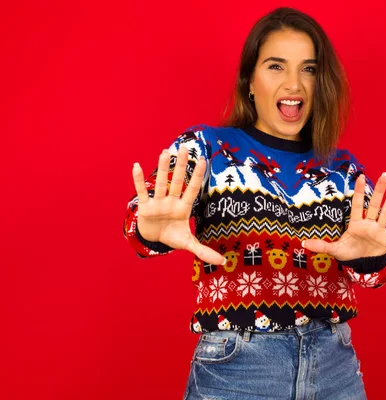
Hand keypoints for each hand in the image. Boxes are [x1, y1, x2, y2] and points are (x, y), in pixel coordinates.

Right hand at [132, 147, 225, 264]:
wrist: (153, 238)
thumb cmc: (172, 236)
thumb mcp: (188, 244)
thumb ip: (204, 251)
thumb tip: (222, 262)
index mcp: (184, 208)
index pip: (193, 189)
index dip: (198, 176)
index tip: (203, 160)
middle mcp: (172, 201)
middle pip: (177, 181)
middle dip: (181, 165)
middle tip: (185, 147)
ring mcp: (158, 202)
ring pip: (160, 183)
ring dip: (162, 169)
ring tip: (165, 152)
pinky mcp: (145, 207)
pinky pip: (141, 192)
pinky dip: (139, 180)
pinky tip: (137, 166)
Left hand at [302, 173, 385, 260]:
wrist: (363, 265)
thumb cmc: (349, 253)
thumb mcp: (334, 250)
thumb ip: (321, 246)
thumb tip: (303, 243)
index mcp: (356, 224)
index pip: (357, 204)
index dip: (359, 191)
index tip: (360, 176)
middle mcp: (369, 223)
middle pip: (374, 204)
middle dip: (379, 190)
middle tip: (384, 175)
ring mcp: (379, 230)